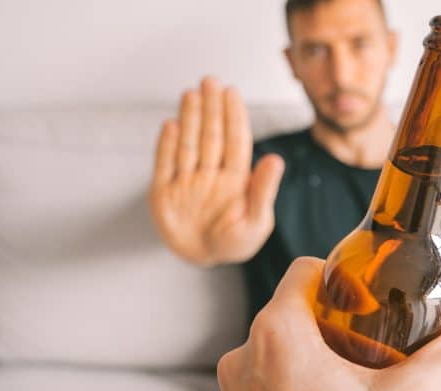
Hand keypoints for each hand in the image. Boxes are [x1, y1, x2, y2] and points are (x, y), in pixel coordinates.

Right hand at [149, 76, 284, 266]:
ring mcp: (186, 180)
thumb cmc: (234, 243)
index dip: (233, 116)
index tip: (231, 92)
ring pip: (189, 144)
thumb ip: (263, 190)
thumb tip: (276, 159)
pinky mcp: (164, 192)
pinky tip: (171, 124)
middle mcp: (211, 174)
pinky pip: (165, 164)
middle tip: (210, 80)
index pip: (235, 141)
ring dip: (190, 119)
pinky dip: (167, 145)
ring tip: (191, 94)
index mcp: (235, 178)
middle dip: (211, 108)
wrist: (203, 259)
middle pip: (211, 136)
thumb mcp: (256, 222)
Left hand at [213, 257, 440, 390]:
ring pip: (280, 353)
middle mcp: (243, 356)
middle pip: (296, 313)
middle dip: (337, 325)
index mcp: (276, 333)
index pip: (306, 271)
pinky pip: (268, 390)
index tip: (374, 306)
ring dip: (315, 361)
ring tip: (358, 390)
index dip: (344, 281)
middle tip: (377, 351)